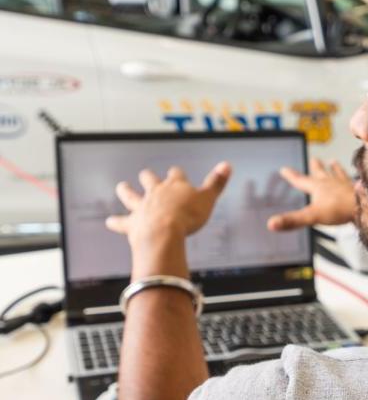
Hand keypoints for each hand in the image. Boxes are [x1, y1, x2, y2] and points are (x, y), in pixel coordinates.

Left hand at [106, 163, 231, 246]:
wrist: (164, 234)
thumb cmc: (187, 217)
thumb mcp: (208, 199)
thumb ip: (217, 183)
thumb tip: (227, 165)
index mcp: (175, 186)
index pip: (176, 174)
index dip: (177, 174)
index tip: (176, 172)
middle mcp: (156, 193)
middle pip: (150, 180)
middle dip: (148, 177)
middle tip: (145, 174)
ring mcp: (142, 207)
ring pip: (130, 195)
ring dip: (125, 191)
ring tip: (121, 186)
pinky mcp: (133, 223)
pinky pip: (121, 222)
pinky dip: (115, 222)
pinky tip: (109, 221)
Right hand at [267, 157, 355, 231]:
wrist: (365, 206)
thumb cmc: (339, 210)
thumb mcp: (311, 216)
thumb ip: (292, 220)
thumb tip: (271, 224)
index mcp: (318, 187)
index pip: (301, 180)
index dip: (291, 176)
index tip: (284, 169)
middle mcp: (331, 182)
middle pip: (321, 173)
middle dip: (316, 166)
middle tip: (314, 159)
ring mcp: (346, 185)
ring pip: (338, 174)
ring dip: (335, 168)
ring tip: (334, 162)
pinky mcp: (358, 190)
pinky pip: (354, 181)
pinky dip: (353, 179)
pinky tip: (355, 179)